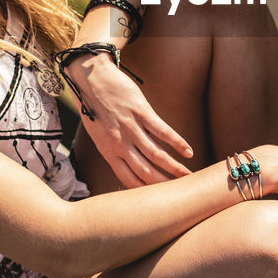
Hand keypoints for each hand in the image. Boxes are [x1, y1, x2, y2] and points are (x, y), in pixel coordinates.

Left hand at [66, 55, 192, 187]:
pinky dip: (177, 143)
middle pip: (145, 172)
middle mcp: (120, 144)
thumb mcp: (98, 132)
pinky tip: (188, 152)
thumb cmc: (92, 104)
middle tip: (178, 193)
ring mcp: (131, 128)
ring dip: (174, 168)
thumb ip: (113, 147)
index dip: (145, 191)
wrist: (89, 78)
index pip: (128, 179)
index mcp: (108, 151)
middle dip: (163, 185)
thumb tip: (129, 158)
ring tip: (187, 176)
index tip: (158, 198)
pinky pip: (163, 131)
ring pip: (157, 155)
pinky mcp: (141, 112)